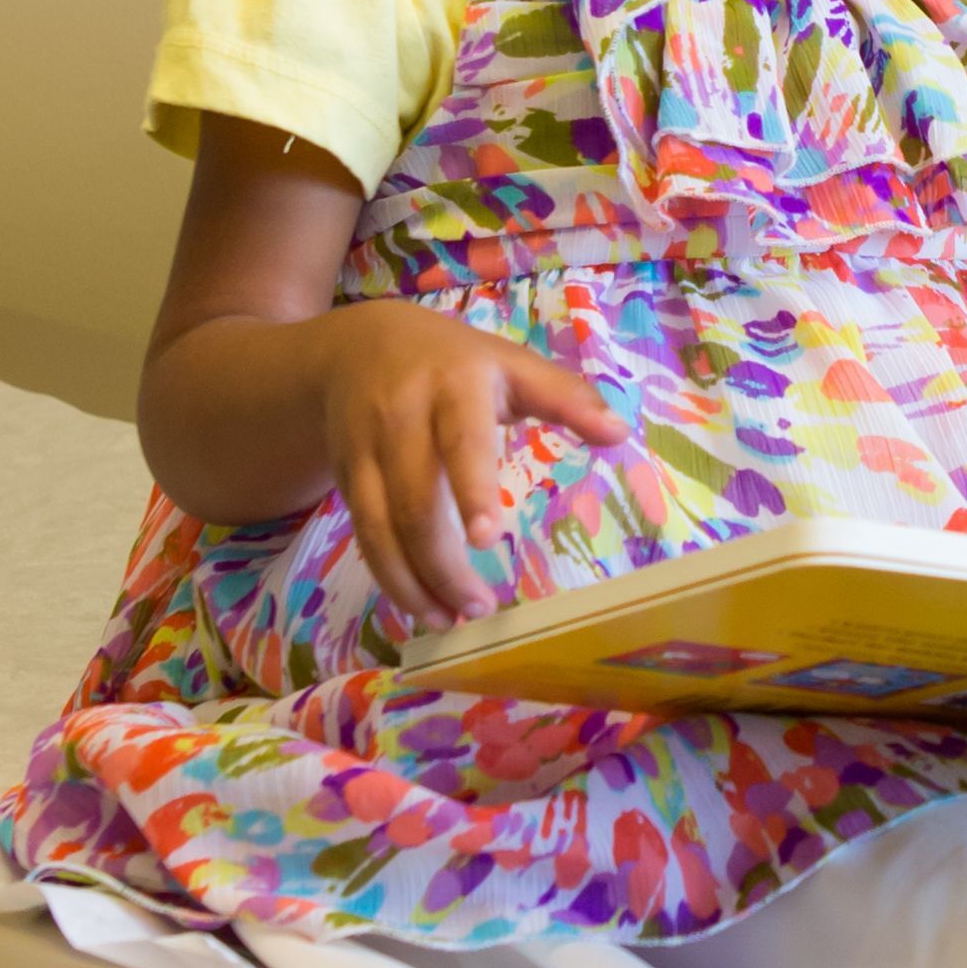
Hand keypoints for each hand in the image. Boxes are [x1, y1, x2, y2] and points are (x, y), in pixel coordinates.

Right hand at [317, 305, 625, 623]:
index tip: (486, 538)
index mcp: (454, 386)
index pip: (461, 442)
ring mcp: (365, 450)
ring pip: (379, 528)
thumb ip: (566, 397)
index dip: (471, 489)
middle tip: (482, 606)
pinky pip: (363, 535)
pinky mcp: (346, 478)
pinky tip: (422, 606)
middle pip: (414, 502)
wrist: (356, 347)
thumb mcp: (511, 365)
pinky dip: (390, 577)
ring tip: (452, 620)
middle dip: (444, 564)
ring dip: (413, 583)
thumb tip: (620, 433)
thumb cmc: (454, 363)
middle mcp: (401, 418)